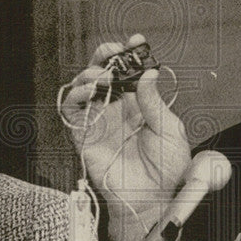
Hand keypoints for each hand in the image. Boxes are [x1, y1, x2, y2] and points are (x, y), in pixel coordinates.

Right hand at [60, 34, 190, 240]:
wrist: (153, 199)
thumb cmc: (167, 170)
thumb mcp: (169, 129)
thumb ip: (153, 101)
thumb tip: (148, 74)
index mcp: (139, 106)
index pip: (130, 73)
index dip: (130, 55)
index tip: (136, 40)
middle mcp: (117, 110)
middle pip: (103, 74)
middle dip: (105, 57)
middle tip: (112, 52)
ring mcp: (99, 121)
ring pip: (84, 87)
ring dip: (89, 74)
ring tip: (102, 76)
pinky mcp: (84, 136)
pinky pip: (71, 111)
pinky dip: (75, 95)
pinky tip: (89, 90)